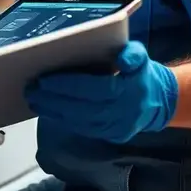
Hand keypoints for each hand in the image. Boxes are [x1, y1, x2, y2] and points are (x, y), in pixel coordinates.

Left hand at [25, 41, 178, 143]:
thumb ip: (133, 54)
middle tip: (31, 90)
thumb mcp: (141, 56)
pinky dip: (64, 120)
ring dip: (54, 112)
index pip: (94, 89)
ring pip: (81, 122)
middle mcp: (124, 113)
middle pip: (82, 109)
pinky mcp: (111, 136)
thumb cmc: (142, 74)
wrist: (158, 101)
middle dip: (54, 100)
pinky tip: (49, 111)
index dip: (68, 85)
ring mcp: (117, 128)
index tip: (44, 79)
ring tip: (34, 100)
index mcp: (130, 91)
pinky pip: (84, 130)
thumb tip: (123, 60)